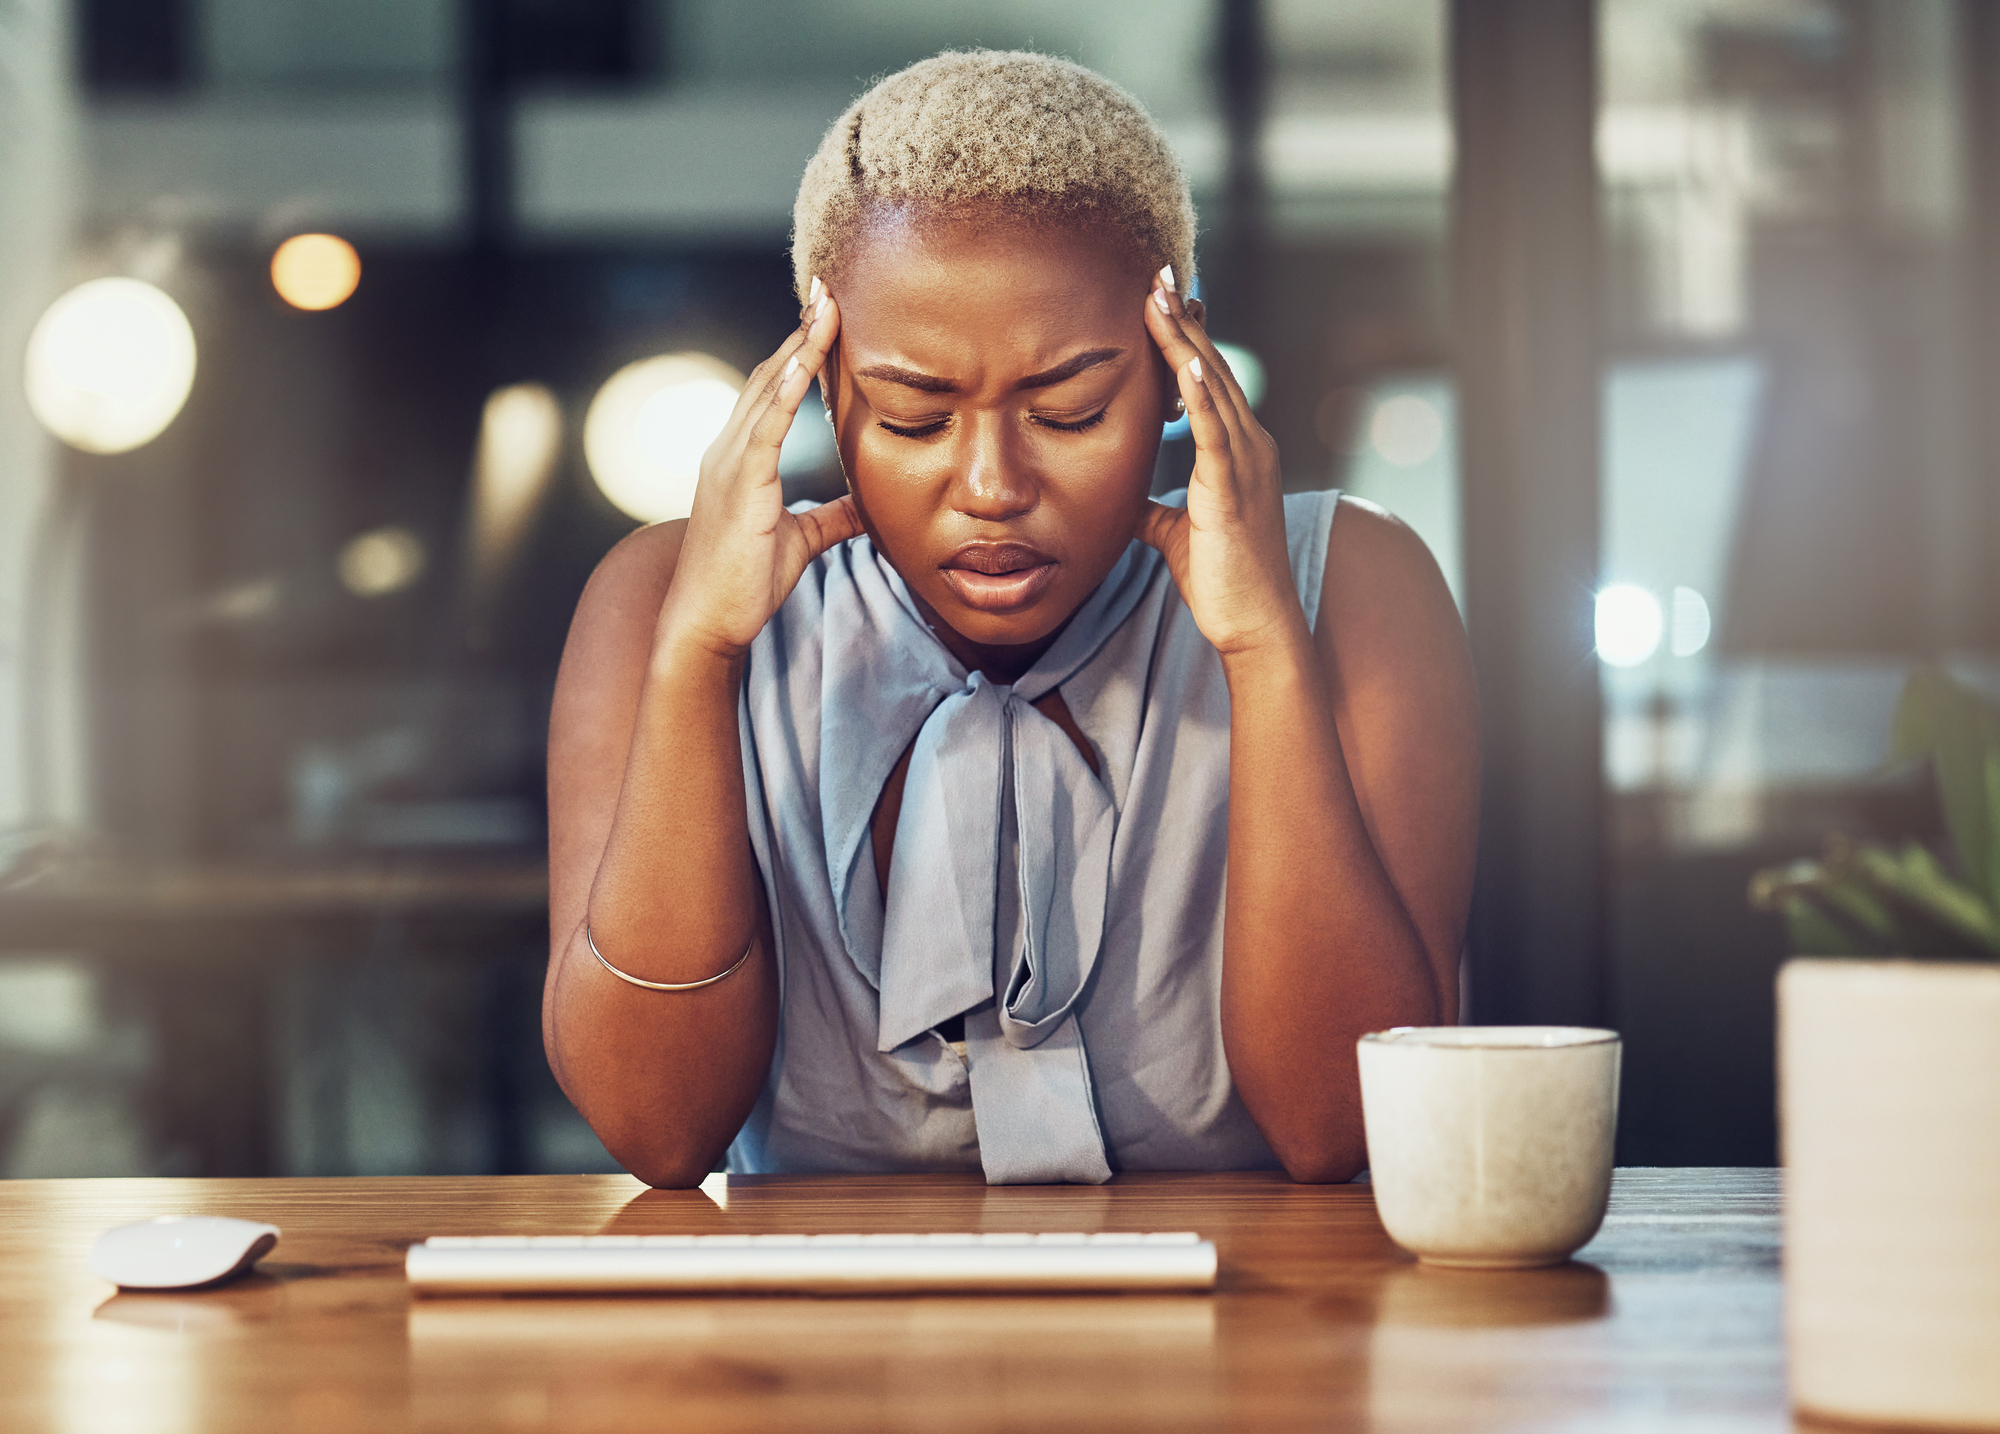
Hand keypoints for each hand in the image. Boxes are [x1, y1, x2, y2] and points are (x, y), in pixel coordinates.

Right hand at [657, 281, 862, 657]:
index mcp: (742, 459)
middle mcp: (729, 450)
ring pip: (770, 391)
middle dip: (801, 330)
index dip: (800, 351)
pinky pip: (765, 429)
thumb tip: (869, 504)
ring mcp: (729, 464)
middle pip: (771, 375)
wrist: (705, 623)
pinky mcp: (738, 485)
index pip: (776, 391)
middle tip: (829, 286)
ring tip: (827, 305)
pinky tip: (806, 361)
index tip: (826, 313)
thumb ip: (834, 517)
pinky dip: (787, 392)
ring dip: (800, 346)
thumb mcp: (802, 542)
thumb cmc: (744, 585)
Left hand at [1136, 270, 1302, 656]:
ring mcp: (1246, 464)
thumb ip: (1156, 509)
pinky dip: (1199, 392)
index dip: (1184, 337)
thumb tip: (1129, 502)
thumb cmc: (1223, 582)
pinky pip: (1216, 431)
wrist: (1256, 624)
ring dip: (1184, 339)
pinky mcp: (1234, 488)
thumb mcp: (1179, 535)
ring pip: (1212, 386)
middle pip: (1211, 368)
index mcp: (1238, 452)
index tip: (1162, 298)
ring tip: (1159, 296)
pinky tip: (1180, 359)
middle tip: (1158, 273)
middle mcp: (1250, 446)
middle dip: (1182, 320)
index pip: (1207, 380)